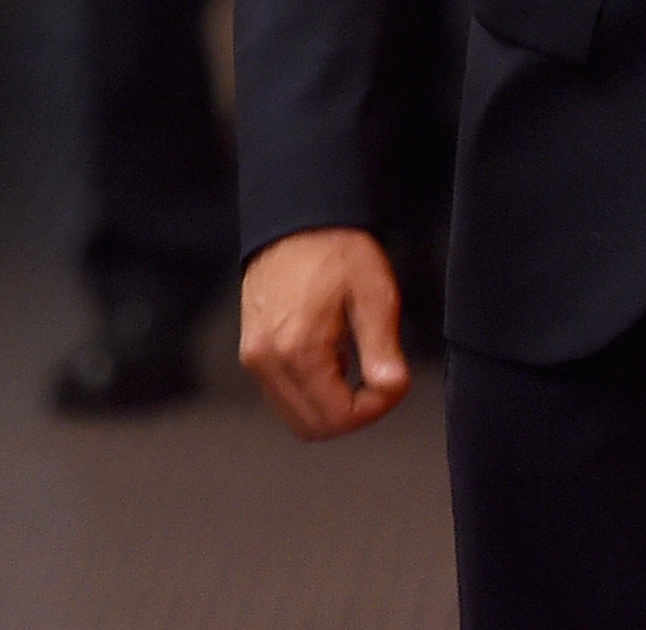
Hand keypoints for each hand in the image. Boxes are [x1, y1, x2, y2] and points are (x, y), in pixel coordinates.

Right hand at [239, 228, 410, 439]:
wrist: (298, 218)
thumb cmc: (336, 248)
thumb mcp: (374, 293)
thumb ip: (382, 347)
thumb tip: (391, 387)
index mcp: (297, 348)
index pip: (337, 418)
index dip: (374, 409)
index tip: (393, 383)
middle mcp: (266, 360)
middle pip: (311, 427)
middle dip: (353, 415)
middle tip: (379, 382)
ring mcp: (254, 357)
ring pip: (295, 416)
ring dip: (331, 407)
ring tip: (357, 367)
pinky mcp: (252, 350)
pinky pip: (281, 395)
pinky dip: (311, 393)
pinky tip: (333, 362)